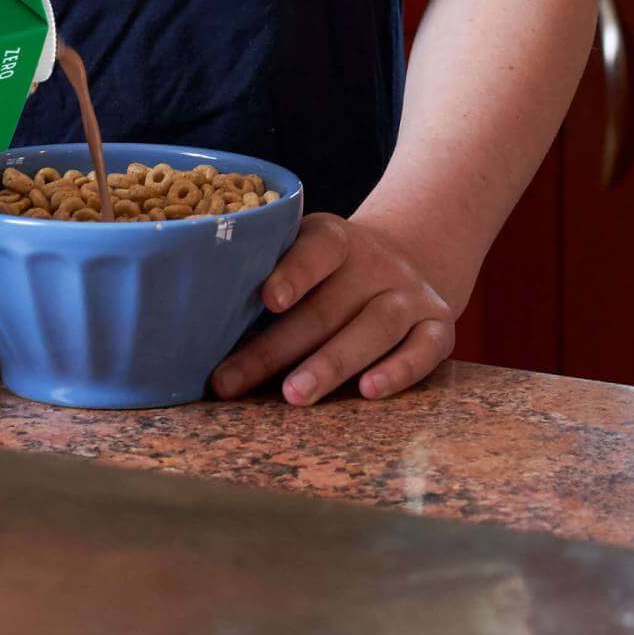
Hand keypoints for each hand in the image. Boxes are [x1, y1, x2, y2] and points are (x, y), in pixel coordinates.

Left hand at [208, 212, 459, 406]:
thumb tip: (194, 322)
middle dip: (277, 348)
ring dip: (333, 362)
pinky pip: (426, 348)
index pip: (318, 248)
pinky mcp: (439, 325)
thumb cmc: (335, 270)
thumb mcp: (308, 254)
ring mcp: (411, 293)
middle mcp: (377, 263)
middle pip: (328, 306)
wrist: (416, 252)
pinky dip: (401, 370)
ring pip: (375, 326)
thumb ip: (271, 276)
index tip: (265, 298)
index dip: (293, 272)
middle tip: (235, 381)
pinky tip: (369, 391)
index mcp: (337, 239)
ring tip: (295, 395)